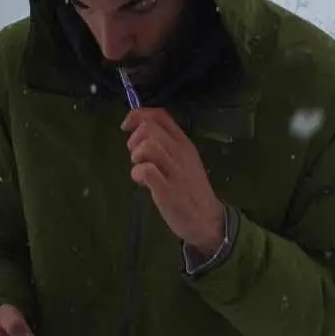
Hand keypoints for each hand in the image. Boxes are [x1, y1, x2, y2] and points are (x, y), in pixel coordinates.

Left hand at [120, 108, 224, 253]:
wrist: (207, 220)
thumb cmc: (190, 190)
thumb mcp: (183, 161)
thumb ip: (165, 147)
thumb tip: (139, 135)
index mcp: (184, 143)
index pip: (160, 115)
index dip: (138, 115)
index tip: (127, 126)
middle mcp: (180, 153)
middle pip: (149, 128)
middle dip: (134, 138)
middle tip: (136, 156)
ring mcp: (175, 171)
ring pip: (148, 146)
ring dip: (136, 155)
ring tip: (139, 167)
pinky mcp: (167, 191)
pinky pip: (146, 171)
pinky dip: (137, 173)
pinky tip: (141, 182)